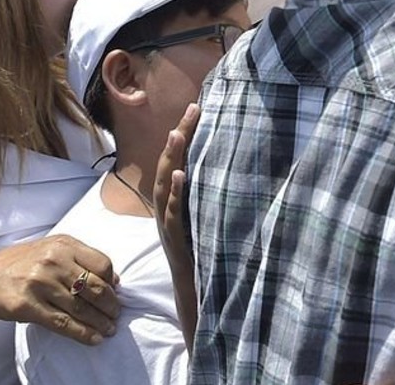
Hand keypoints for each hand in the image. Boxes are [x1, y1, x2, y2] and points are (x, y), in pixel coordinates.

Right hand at [0, 235, 118, 345]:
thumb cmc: (24, 264)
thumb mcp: (51, 249)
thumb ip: (80, 258)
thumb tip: (114, 279)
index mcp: (63, 244)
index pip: (102, 263)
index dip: (112, 281)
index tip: (115, 292)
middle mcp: (52, 261)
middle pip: (95, 287)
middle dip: (110, 305)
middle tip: (116, 315)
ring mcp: (39, 283)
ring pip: (81, 308)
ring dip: (100, 322)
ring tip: (109, 330)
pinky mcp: (28, 305)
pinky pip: (63, 323)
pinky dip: (83, 333)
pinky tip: (94, 338)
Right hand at [154, 102, 199, 347]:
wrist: (193, 288)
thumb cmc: (202, 250)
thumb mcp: (204, 216)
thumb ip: (208, 193)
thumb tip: (229, 164)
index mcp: (173, 199)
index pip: (176, 160)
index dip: (183, 134)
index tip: (198, 106)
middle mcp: (166, 207)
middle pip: (169, 165)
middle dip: (179, 136)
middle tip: (193, 109)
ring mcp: (167, 222)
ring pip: (165, 185)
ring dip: (171, 158)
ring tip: (178, 133)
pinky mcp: (173, 238)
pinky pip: (172, 213)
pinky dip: (176, 193)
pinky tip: (181, 175)